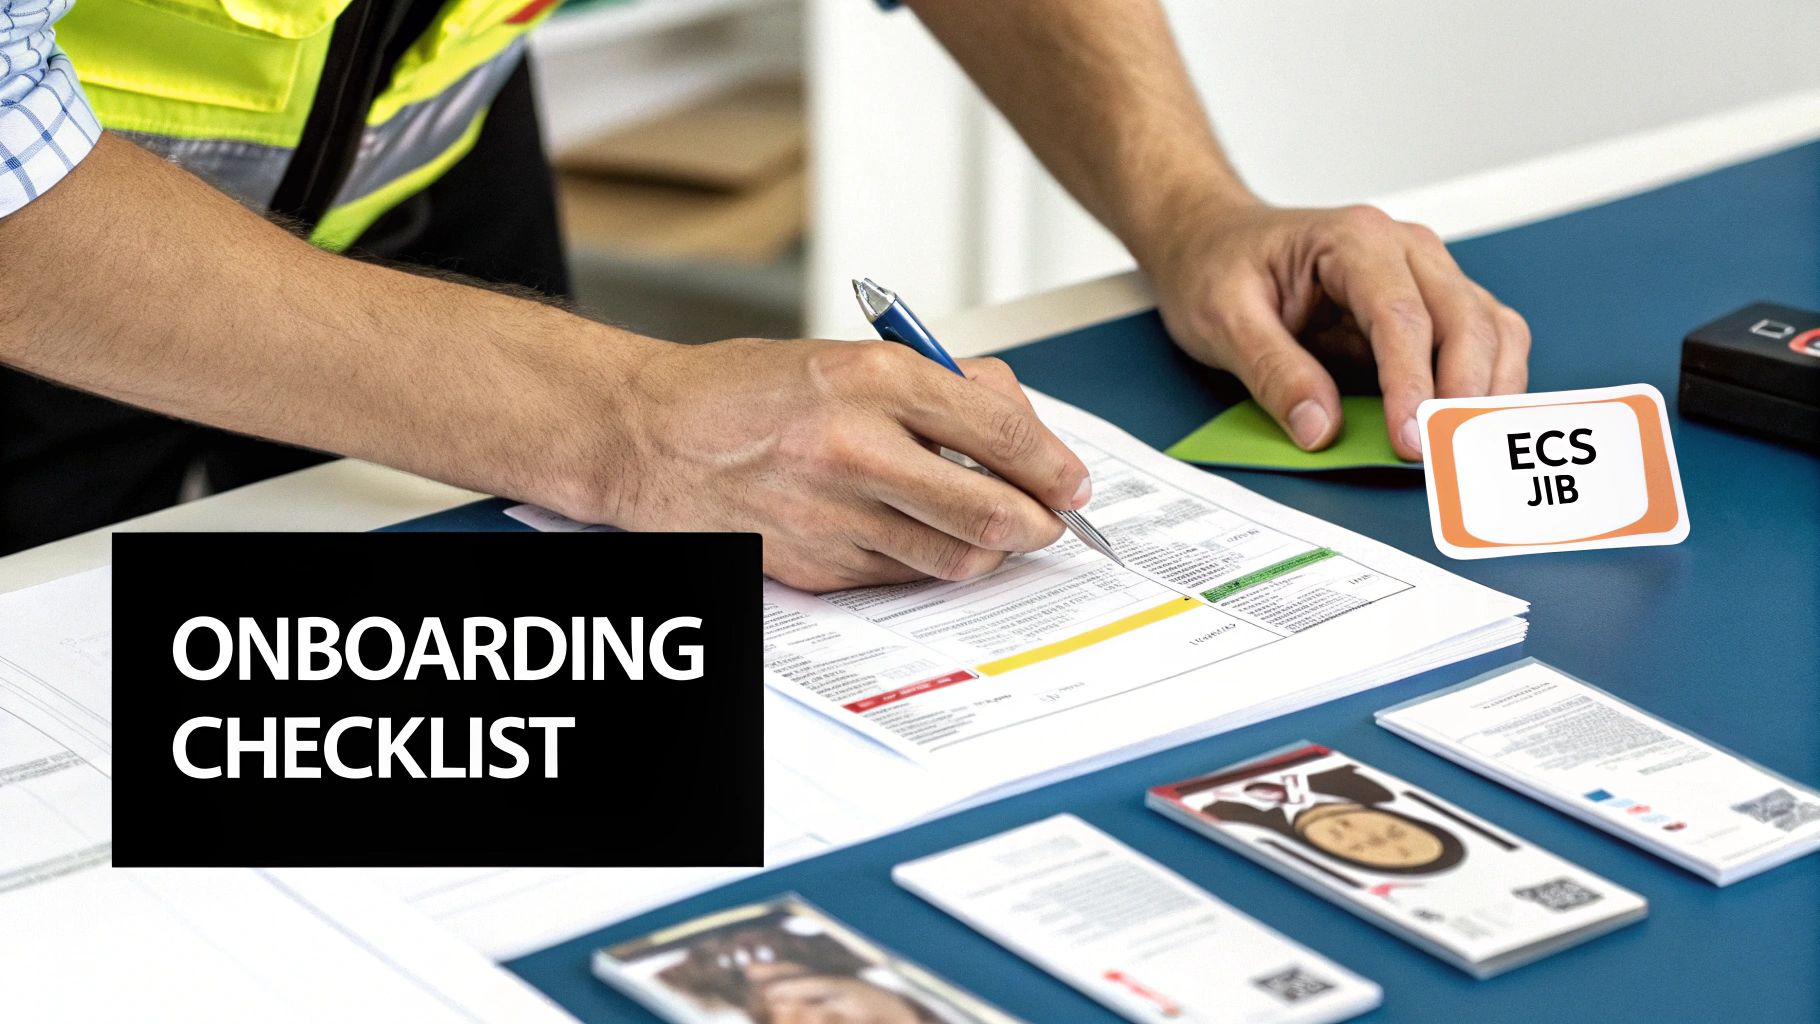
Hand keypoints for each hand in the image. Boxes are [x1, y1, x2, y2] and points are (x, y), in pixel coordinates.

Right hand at [577, 338, 1091, 591]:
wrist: (649, 434)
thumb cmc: (744, 392)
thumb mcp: (848, 357)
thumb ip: (938, 386)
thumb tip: (1019, 425)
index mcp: (871, 380)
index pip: (1000, 428)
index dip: (1053, 463)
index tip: (1071, 480)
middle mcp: (854, 448)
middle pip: (991, 511)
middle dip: (1040, 523)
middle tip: (1051, 520)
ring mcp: (832, 515)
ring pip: (954, 557)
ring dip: (990, 550)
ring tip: (990, 530)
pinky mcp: (813, 565)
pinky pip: (903, 577)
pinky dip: (928, 562)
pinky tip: (920, 536)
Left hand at [1144, 201, 1529, 459]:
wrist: (1215, 241)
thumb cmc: (1218, 266)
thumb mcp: (1223, 318)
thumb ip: (1273, 372)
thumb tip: (1320, 429)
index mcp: (1354, 239)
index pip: (1401, 315)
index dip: (1412, 383)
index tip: (1409, 439)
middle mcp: (1405, 249)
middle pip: (1464, 320)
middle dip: (1463, 394)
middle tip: (1445, 456)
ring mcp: (1426, 275)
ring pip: (1491, 329)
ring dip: (1489, 392)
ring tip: (1468, 450)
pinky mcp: (1431, 305)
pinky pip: (1483, 342)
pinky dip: (1488, 385)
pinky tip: (1471, 426)